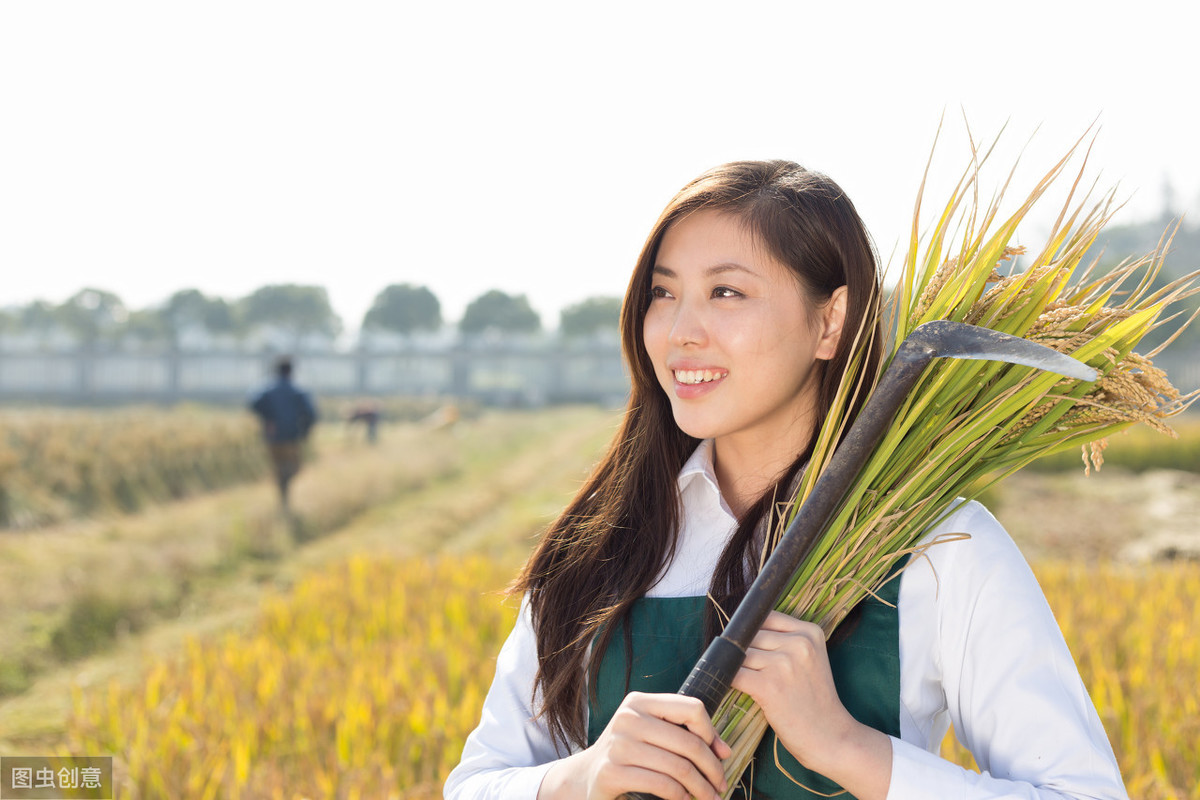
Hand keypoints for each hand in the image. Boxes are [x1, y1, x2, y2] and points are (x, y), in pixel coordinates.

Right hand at [538, 691, 731, 799]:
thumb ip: (685, 735)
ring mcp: (618, 745)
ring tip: (709, 797)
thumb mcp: (653, 735)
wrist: (586, 777)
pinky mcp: (612, 773)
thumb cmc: (629, 755)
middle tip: (721, 786)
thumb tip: (725, 751)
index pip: (691, 708)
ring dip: (701, 788)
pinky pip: (662, 785)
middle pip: (689, 742)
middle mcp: (627, 718)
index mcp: (639, 702)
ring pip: (679, 767)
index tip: (719, 754)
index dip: (711, 732)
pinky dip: (681, 796)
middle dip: (712, 769)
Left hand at [730, 612, 890, 799]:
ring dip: (736, 669)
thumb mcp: (810, 659)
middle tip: (754, 673)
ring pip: (739, 655)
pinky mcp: (769, 686)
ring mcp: (784, 664)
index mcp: (810, 631)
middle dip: (744, 653)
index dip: (753, 633)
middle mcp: (798, 643)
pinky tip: (741, 691)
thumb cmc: (814, 700)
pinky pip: (734, 675)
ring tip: (752, 684)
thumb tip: (740, 629)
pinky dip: (730, 682)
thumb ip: (784, 640)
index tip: (756, 650)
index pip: (764, 617)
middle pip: (750, 636)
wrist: (831, 736)